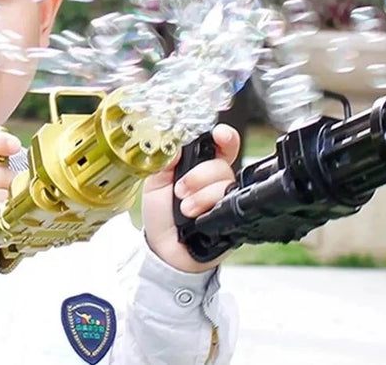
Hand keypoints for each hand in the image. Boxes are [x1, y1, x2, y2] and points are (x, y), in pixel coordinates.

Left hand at [142, 124, 239, 272]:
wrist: (164, 249)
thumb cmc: (161, 215)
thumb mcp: (154, 183)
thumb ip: (164, 161)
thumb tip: (174, 143)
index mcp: (199, 166)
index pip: (220, 146)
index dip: (225, 137)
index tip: (220, 135)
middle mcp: (215, 180)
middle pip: (222, 164)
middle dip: (199, 175)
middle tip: (180, 190)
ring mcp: (225, 199)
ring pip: (225, 183)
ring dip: (200, 196)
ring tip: (184, 210)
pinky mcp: (231, 217)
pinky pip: (229, 205)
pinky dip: (207, 208)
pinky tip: (196, 217)